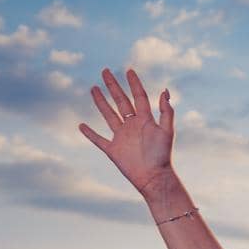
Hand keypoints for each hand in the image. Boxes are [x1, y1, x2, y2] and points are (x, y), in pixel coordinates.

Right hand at [79, 68, 175, 196]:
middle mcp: (132, 126)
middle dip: (113, 86)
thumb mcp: (166, 131)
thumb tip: (164, 91)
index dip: (134, 84)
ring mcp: (122, 137)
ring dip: (100, 102)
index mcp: (145, 120)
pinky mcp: (113, 150)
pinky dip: (89, 133)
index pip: (139, 97)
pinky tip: (81, 125)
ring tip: (93, 88)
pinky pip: (98, 140)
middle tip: (105, 71)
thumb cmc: (162, 155)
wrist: (154, 177)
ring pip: (108, 115)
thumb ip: (166, 112)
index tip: (129, 70)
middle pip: (121, 102)